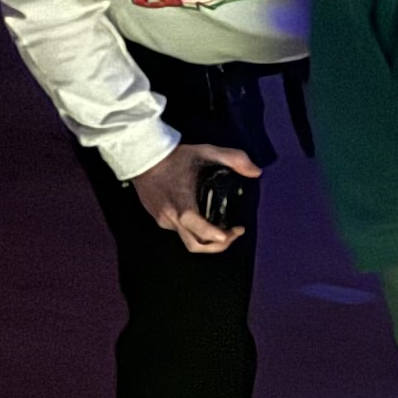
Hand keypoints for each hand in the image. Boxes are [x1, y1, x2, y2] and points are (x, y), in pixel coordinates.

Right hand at [127, 141, 258, 255]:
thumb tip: (256, 171)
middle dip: (218, 245)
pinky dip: (194, 231)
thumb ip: (234, 158)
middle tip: (234, 234)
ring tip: (223, 230)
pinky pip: (179, 232)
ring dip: (207, 240)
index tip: (235, 231)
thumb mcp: (206, 151)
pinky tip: (204, 220)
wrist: (141, 156)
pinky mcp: (158, 219)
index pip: (199, 229)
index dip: (218, 237)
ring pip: (187, 240)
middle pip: (195, 245)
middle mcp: (170, 216)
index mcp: (181, 203)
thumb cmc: (173, 156)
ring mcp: (162, 220)